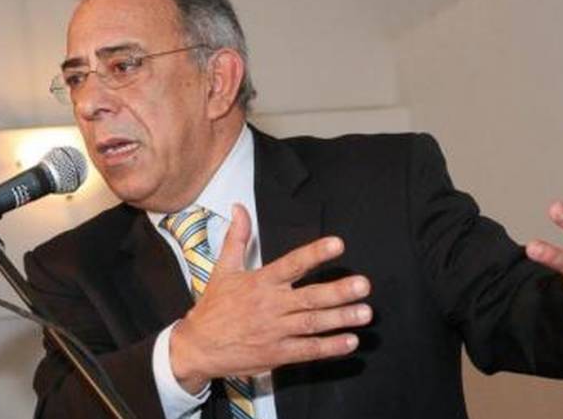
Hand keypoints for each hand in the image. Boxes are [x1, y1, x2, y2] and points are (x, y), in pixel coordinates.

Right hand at [169, 204, 371, 393]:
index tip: (338, 244)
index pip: (292, 264)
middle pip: (309, 297)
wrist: (197, 346)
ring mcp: (274, 331)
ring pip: (312, 323)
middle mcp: (270, 305)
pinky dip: (329, 347)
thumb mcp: (223, 269)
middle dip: (338, 291)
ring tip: (365, 313)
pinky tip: (349, 341)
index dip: (315, 253)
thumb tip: (239, 208)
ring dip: (340, 319)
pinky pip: (307, 350)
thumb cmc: (213, 307)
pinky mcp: (276, 354)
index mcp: (260, 282)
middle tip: (363, 285)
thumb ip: (237, 238)